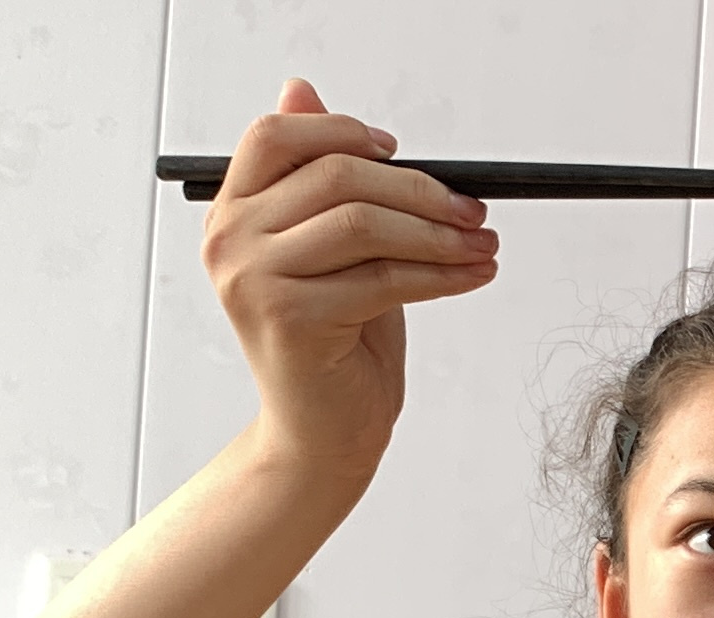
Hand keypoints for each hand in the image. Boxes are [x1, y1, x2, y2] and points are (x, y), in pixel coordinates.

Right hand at [203, 78, 498, 475]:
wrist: (322, 431)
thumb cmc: (334, 340)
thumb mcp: (331, 248)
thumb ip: (317, 178)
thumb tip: (303, 90)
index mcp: (232, 212)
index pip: (276, 136)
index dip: (342, 132)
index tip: (400, 152)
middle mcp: (231, 240)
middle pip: (335, 176)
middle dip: (420, 189)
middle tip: (473, 210)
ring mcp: (255, 280)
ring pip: (363, 223)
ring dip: (439, 232)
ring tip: (483, 245)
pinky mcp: (291, 320)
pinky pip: (384, 278)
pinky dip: (442, 275)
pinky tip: (474, 275)